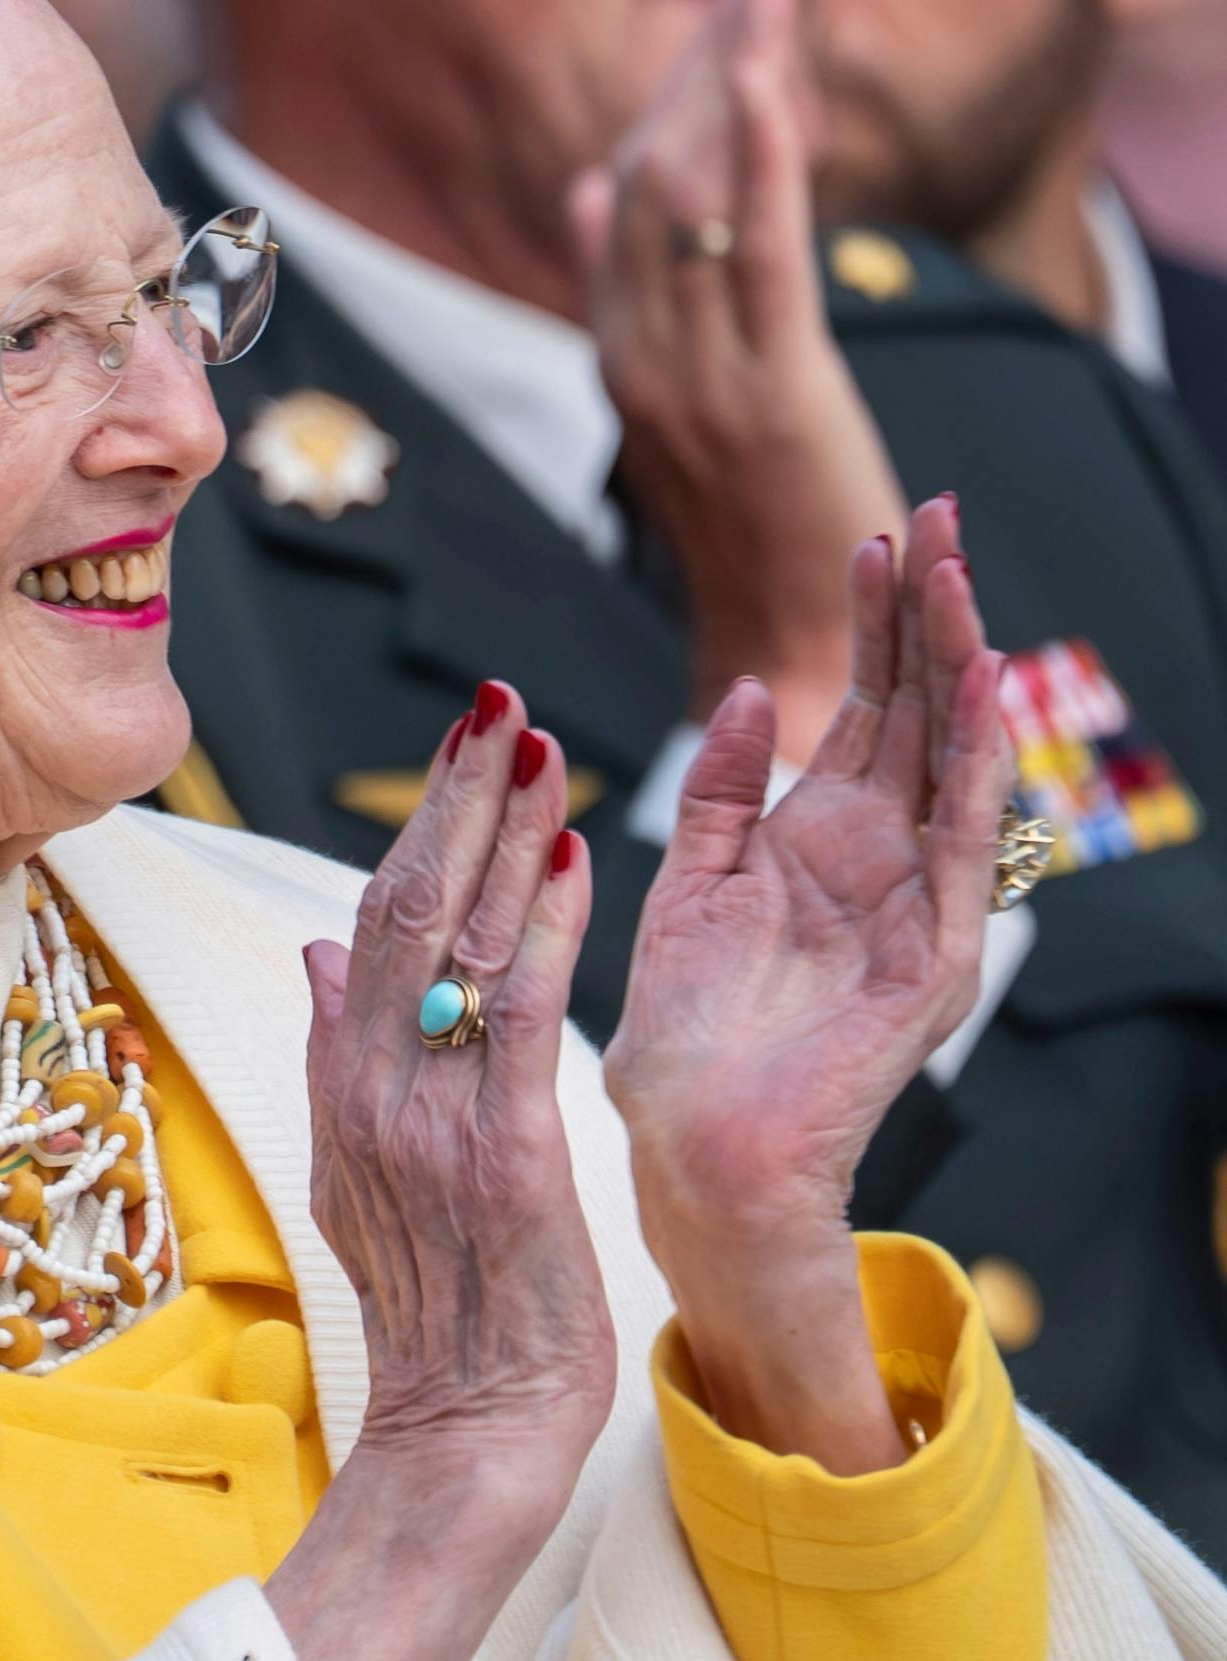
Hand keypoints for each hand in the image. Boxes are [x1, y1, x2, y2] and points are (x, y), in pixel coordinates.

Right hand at [272, 685, 617, 1660]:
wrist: (467, 1438)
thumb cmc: (440, 1318)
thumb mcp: (359, 1181)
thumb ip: (337, 1062)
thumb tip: (313, 956)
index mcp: (342, 1094)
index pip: (368, 934)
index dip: (413, 836)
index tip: (460, 754)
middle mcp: (372, 1093)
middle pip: (399, 914)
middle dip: (450, 801)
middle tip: (491, 706)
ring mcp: (430, 1122)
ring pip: (456, 945)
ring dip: (499, 832)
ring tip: (535, 741)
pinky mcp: (503, 1154)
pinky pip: (523, 1017)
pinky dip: (546, 929)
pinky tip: (573, 856)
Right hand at [575, 0, 909, 761]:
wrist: (780, 647)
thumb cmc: (749, 543)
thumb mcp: (679, 411)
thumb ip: (630, 300)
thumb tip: (588, 191)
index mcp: (619, 356)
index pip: (629, 203)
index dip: (669, 101)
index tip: (711, 18)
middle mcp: (641, 355)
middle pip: (655, 179)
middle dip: (703, 63)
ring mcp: (698, 372)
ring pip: (699, 199)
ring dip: (736, 77)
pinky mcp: (772, 388)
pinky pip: (758, 254)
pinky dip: (763, 160)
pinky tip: (771, 77)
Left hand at [604, 500, 1009, 1473]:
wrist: (696, 1150)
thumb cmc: (688, 1034)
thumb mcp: (686, 887)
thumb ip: (718, 795)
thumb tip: (739, 698)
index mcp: (818, 839)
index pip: (862, 706)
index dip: (872, 622)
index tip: (875, 533)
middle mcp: (880, 859)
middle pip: (917, 711)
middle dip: (930, 613)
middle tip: (938, 510)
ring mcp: (918, 903)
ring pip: (952, 759)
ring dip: (959, 664)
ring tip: (956, 574)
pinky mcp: (935, 958)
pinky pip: (961, 846)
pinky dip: (971, 769)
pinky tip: (973, 692)